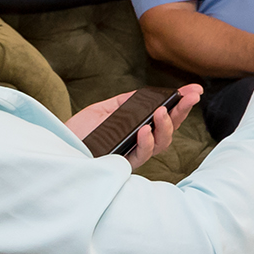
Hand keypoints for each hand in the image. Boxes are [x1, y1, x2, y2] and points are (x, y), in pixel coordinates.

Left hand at [66, 83, 203, 170]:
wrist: (57, 147)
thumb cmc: (80, 131)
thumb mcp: (105, 109)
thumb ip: (127, 102)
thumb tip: (149, 95)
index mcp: (139, 127)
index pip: (166, 115)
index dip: (181, 103)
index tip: (195, 89)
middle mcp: (140, 141)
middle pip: (170, 128)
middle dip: (182, 111)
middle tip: (192, 97)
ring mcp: (133, 153)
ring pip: (161, 143)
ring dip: (165, 125)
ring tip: (162, 111)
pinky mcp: (122, 164)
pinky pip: (141, 156)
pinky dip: (146, 142)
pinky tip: (144, 129)